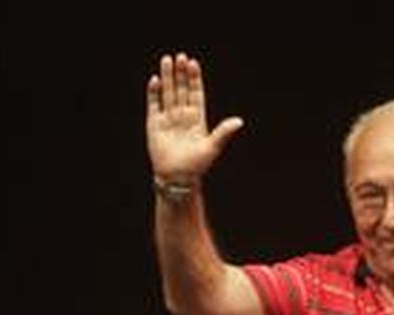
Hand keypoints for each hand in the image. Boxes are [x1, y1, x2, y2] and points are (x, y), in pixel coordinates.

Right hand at [145, 53, 244, 185]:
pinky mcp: (154, 124)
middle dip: (180, 73)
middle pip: (181, 89)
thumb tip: (240, 121)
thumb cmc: (196, 165)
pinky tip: (155, 79)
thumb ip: (224, 132)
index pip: (196, 93)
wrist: (177, 178)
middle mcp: (183, 116)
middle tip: (180, 56)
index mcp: (197, 119)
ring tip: (167, 60)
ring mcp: (168, 119)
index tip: (194, 63)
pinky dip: (153, 92)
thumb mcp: (212, 147)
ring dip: (167, 77)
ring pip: (168, 93)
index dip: (194, 79)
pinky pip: (154, 104)